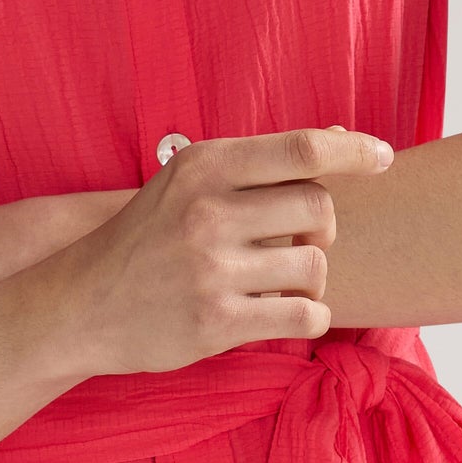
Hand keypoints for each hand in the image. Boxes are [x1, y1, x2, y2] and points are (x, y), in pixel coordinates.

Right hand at [53, 126, 393, 376]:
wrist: (79, 306)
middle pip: (318, 211)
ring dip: (314, 280)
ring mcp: (212, 271)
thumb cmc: (143, 242)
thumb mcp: (184, 184)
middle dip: (322, 231)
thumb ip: (252, 166)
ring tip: (289, 286)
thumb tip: (336, 139)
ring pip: (314, 268)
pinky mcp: (216, 323)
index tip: (382, 159)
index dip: (354, 151)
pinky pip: (301, 317)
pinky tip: (293, 315)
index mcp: (205, 168)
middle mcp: (209, 214)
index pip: (303, 150)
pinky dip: (310, 317)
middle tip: (303, 246)